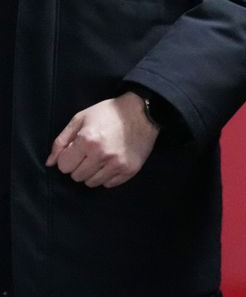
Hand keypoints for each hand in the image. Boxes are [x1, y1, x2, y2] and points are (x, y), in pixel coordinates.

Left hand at [46, 92, 160, 187]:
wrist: (142, 112)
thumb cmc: (109, 112)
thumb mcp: (80, 119)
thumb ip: (61, 141)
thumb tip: (50, 163)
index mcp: (87, 141)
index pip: (64, 166)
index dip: (68, 158)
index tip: (76, 150)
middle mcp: (101, 155)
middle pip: (77, 176)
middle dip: (79, 166)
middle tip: (89, 154)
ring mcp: (117, 164)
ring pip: (92, 182)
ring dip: (92, 173)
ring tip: (100, 159)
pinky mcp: (130, 170)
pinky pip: (109, 184)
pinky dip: (107, 176)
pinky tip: (111, 163)